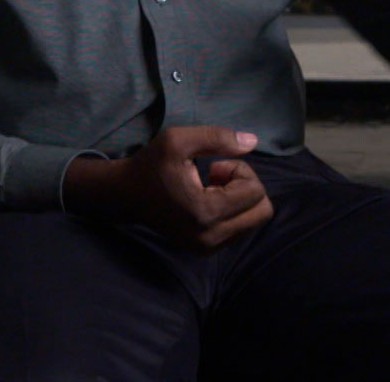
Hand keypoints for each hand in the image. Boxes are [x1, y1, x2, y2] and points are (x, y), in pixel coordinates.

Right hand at [61, 126, 272, 250]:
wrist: (126, 196)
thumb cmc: (151, 165)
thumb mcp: (179, 140)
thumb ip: (218, 138)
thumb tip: (253, 142)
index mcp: (205, 214)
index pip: (256, 192)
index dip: (240, 171)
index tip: (213, 166)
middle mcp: (210, 239)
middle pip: (263, 211)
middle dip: (247, 187)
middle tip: (218, 178)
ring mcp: (208, 248)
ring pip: (254, 221)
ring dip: (240, 199)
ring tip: (211, 188)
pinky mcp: (207, 251)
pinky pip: (242, 228)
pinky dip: (233, 211)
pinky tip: (209, 200)